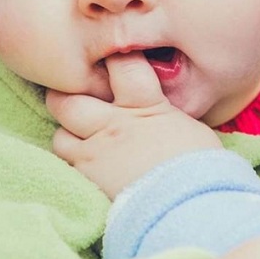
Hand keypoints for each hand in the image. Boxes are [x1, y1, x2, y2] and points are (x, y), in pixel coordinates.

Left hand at [47, 57, 221, 198]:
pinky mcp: (88, 180)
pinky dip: (72, 162)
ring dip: (67, 133)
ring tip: (79, 135)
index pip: (121, 64)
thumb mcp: (187, 125)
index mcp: (143, 103)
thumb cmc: (199, 162)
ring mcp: (96, 152)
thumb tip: (162, 109)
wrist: (187, 202)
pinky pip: (66, 165)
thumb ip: (164, 111)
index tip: (112, 57)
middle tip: (74, 95)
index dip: (113, 56)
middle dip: (67, 94)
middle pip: (71, 98)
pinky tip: (86, 164)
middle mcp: (112, 123)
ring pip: (60, 134)